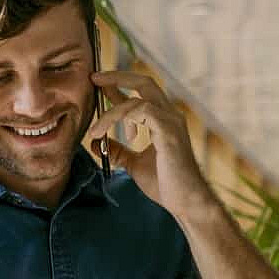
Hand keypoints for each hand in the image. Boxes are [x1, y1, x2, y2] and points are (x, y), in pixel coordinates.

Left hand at [87, 71, 218, 221]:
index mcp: (163, 120)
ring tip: (94, 130)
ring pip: (138, 99)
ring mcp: (171, 121)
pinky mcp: (169, 131)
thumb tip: (95, 141)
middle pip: (144, 83)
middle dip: (117, 77)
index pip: (141, 94)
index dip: (119, 86)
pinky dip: (118, 118)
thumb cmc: (165, 183)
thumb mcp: (133, 163)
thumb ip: (118, 150)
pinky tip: (103, 133)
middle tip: (94, 78)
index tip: (98, 84)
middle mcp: (169, 115)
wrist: (184, 201)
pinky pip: (141, 111)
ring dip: (111, 111)